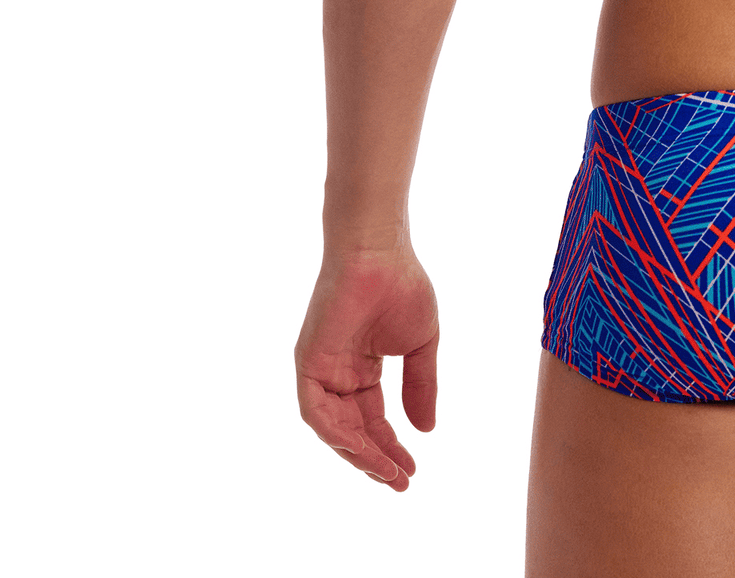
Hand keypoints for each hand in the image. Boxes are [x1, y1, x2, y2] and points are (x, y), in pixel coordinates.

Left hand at [295, 248, 438, 490]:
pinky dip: (336, 433)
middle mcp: (337, 375)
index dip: (391, 447)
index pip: (373, 420)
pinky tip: (361, 447)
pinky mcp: (308, 364)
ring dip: (359, 454)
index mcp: (361, 370)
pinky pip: (316, 411)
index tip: (412, 471)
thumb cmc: (402, 286)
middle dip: (376, 459)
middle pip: (353, 431)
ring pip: (333, 428)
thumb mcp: (421, 345)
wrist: (381, 252)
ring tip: (387, 472)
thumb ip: (420, 387)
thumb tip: (426, 432)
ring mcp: (321, 371)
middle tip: (401, 481)